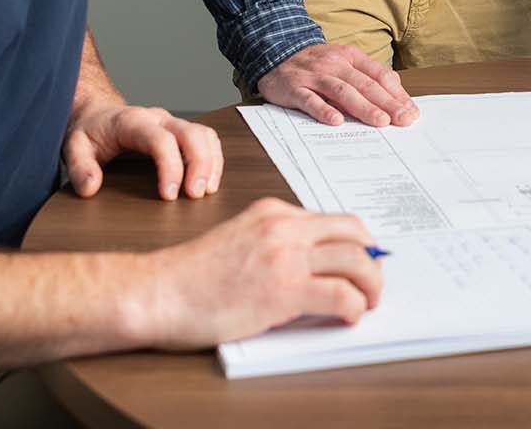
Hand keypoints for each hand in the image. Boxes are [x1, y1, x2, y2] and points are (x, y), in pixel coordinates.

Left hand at [63, 103, 222, 201]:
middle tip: (196, 195)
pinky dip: (213, 160)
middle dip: (199, 165)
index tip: (169, 196)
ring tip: (207, 191)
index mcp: (132, 121)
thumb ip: (80, 168)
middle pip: (191, 134)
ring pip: (204, 134)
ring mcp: (172, 123)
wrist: (96, 114)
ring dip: (211, 163)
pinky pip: (207, 139)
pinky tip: (210, 182)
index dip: (170, 167)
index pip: (161, 140)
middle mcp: (157, 118)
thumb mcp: (74, 148)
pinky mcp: (181, 131)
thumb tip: (91, 188)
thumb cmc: (89, 133)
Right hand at [139, 198, 383, 347]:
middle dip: (373, 259)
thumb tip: (313, 267)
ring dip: (372, 285)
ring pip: (357, 260)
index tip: (362, 263)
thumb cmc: (190, 276)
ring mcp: (286, 256)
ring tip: (369, 303)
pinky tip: (348, 317)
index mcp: (273, 212)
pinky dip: (354, 307)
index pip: (334, 221)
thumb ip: (275, 245)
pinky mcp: (284, 290)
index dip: (356, 244)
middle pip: (354, 233)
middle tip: (373, 283)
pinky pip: (341, 294)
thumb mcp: (239, 241)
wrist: (158, 292)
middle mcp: (284, 227)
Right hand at [258, 43, 417, 127]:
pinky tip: (336, 121)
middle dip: (387, 103)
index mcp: (350, 56)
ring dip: (363, 107)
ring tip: (380, 122)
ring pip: (342, 91)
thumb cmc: (315, 64)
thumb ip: (367, 76)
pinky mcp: (294, 87)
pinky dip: (323, 110)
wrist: (274, 52)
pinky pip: (310, 100)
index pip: (379, 75)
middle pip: (365, 84)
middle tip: (404, 120)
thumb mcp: (343, 62)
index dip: (397, 93)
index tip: (411, 111)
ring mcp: (314, 75)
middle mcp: (334, 64)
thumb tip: (395, 94)